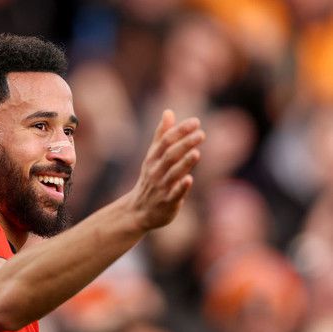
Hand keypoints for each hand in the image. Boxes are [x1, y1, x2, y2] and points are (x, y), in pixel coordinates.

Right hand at [124, 110, 203, 230]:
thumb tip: (168, 111)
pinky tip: (189, 179)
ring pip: (172, 174)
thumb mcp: (153, 156)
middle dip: (184, 144)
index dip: (180, 131)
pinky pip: (174, 195)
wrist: (139, 210)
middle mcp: (155, 171)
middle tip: (201, 134)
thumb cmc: (150, 179)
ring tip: (196, 152)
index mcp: (152, 158)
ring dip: (184, 163)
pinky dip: (181, 188)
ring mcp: (161, 187)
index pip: (165, 141)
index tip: (196, 122)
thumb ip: (161, 135)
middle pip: (169, 155)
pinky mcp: (167, 202)